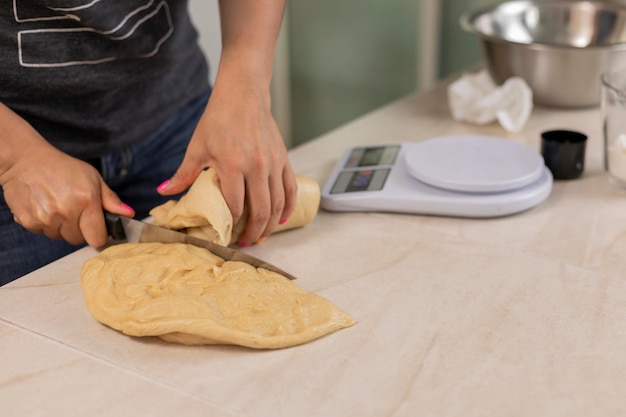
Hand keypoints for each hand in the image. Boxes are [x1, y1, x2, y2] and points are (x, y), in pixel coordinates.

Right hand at [1, 143, 133, 246]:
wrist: (25, 161)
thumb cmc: (63, 168)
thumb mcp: (93, 178)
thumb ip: (111, 200)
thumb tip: (129, 214)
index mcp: (86, 201)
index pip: (97, 238)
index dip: (98, 234)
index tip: (96, 227)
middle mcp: (66, 212)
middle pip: (78, 240)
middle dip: (79, 229)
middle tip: (74, 210)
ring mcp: (45, 218)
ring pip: (60, 237)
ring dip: (61, 227)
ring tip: (57, 206)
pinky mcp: (28, 222)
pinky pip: (43, 233)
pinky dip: (45, 224)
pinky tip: (44, 207)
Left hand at [157, 78, 296, 244]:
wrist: (243, 95)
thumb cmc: (219, 119)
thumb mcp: (197, 147)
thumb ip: (183, 173)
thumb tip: (164, 192)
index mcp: (233, 164)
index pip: (236, 205)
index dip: (232, 225)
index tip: (226, 233)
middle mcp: (257, 166)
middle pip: (261, 210)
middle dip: (253, 231)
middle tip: (245, 241)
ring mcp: (273, 164)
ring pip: (277, 204)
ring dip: (270, 224)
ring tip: (261, 235)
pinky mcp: (284, 160)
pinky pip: (290, 190)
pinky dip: (288, 207)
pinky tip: (282, 218)